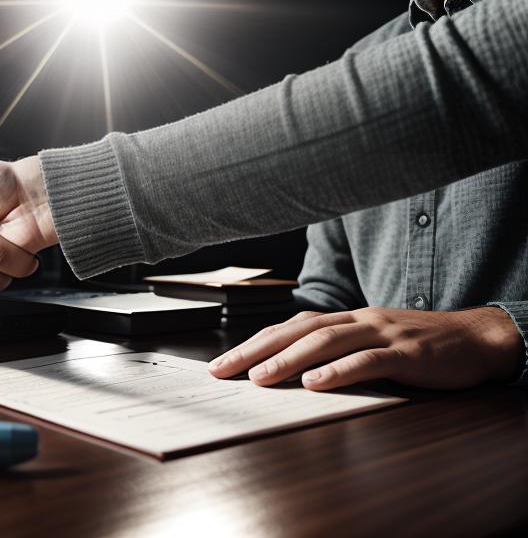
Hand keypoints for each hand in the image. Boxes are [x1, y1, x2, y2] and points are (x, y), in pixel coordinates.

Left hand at [207, 306, 524, 390]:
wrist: (478, 338)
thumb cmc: (420, 345)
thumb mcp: (374, 343)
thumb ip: (338, 351)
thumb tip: (293, 371)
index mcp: (348, 318)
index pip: (291, 326)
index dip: (255, 342)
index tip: (223, 361)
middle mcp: (360, 320)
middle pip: (298, 331)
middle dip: (256, 350)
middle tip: (223, 369)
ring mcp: (383, 334)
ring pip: (327, 342)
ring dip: (288, 360)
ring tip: (260, 376)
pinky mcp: (407, 353)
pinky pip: (368, 360)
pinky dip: (339, 371)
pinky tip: (316, 383)